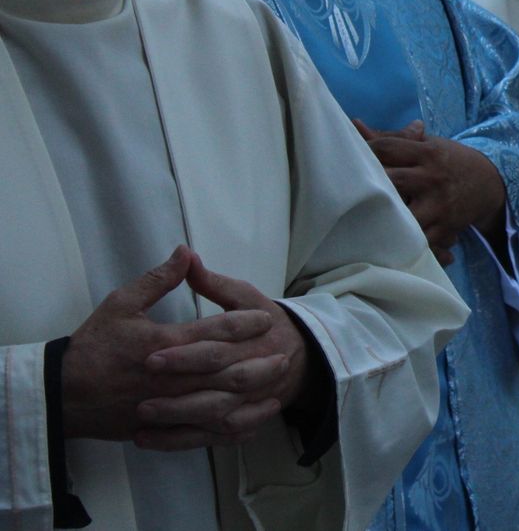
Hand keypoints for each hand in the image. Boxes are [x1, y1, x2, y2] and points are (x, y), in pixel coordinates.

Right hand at [60, 247, 277, 447]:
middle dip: (260, 362)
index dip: (245, 324)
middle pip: (226, 371)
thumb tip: (186, 252)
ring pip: (221, 405)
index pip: (215, 333)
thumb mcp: (121, 304)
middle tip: (286, 353)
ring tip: (276, 385)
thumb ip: (157, 280)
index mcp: (163, 345)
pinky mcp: (161, 429)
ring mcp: (167, 407)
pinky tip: (252, 420)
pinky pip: (204, 434)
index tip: (267, 317)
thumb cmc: (93, 347)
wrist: (62, 394)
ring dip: (253, 395)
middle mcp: (170, 378)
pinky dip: (231, 429)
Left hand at [135, 254, 310, 450]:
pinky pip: (213, 438)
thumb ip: (213, 283)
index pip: (217, 347)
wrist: (303, 355)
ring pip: (216, 417)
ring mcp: (250, 400)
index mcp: (254, 338)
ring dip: (179, 419)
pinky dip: (182, 442)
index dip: (184, 354)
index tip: (150, 357)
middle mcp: (254, 371)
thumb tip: (185, 255)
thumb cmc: (267, 322)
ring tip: (141, 416)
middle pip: (216, 386)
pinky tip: (148, 439)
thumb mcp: (244, 296)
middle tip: (141, 397)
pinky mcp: (241, 421)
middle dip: (178, 392)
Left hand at [355, 119, 505, 264]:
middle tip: (344, 189)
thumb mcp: (427, 145)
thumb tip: (355, 125)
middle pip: (391, 179)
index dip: (362, 151)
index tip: (345, 158)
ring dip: (381, 217)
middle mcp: (432, 178)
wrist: (490, 184)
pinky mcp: (443, 228)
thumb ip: (392, 139)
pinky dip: (401, 242)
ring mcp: (438, 205)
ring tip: (358, 220)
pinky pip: (418, 239)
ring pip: (403, 214)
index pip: (387, 148)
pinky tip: (381, 242)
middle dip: (366, 184)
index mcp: (427, 153)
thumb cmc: (449, 162)